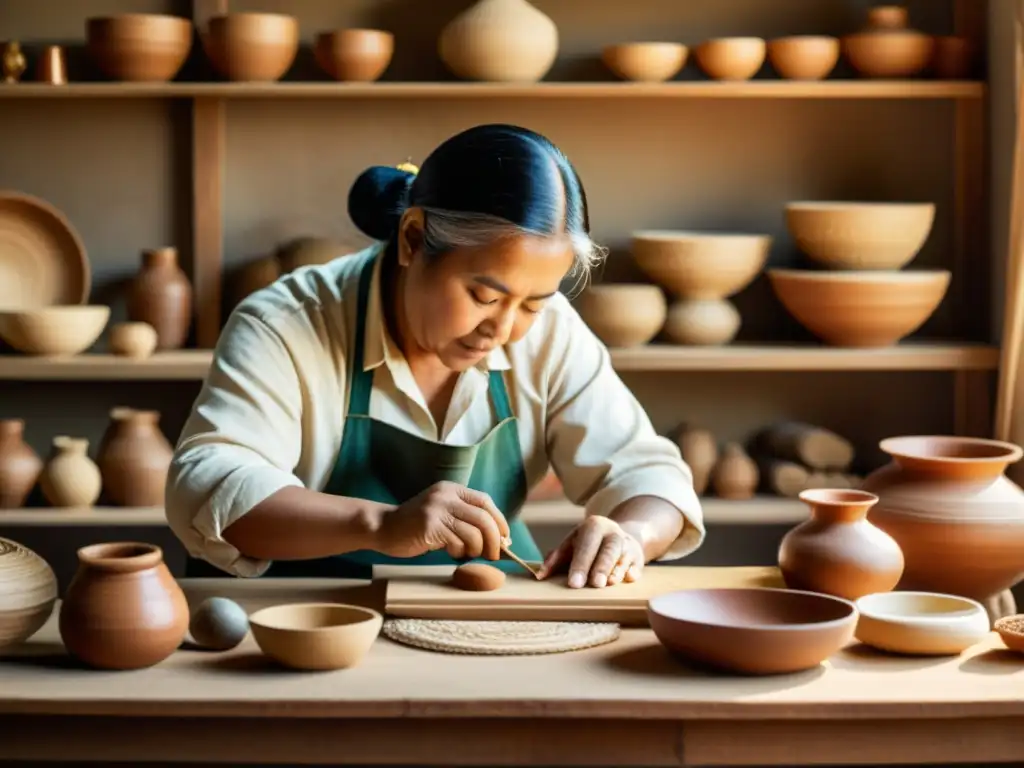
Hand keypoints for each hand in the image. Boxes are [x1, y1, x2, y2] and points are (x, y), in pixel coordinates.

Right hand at [374, 481, 509, 559]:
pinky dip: (459, 551)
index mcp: (451, 489)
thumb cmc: (416, 525)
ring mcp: (437, 510)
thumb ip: (465, 518)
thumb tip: (498, 537)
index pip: (485, 502)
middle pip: (484, 518)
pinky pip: (457, 542)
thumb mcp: (442, 512)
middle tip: (494, 554)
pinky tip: (449, 551)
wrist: (383, 527)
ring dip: (475, 549)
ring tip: (464, 552)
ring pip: (473, 533)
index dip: (499, 521)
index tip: (504, 537)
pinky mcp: (429, 526)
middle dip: (494, 540)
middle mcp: (446, 496)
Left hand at [536, 515, 644, 588]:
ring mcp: (627, 546)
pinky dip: (631, 573)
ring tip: (609, 583)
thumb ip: (556, 558)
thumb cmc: (587, 544)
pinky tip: (628, 578)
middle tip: (595, 584)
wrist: (617, 535)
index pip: (586, 545)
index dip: (580, 564)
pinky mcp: (638, 559)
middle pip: (608, 550)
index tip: (574, 583)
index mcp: (594, 526)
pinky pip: (636, 566)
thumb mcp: (571, 544)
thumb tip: (540, 575)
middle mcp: (612, 533)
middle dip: (601, 566)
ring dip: (616, 572)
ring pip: (623, 558)